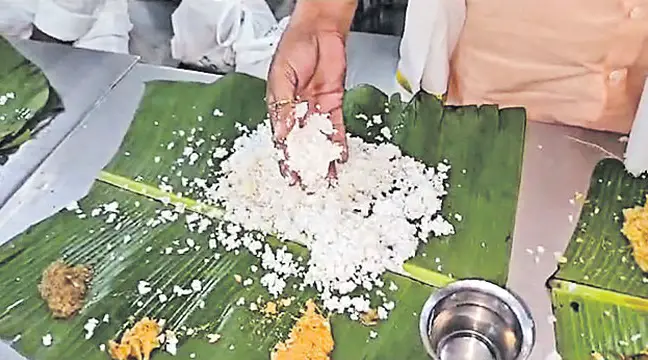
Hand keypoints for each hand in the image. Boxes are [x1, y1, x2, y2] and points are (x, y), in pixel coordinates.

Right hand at [266, 0, 356, 182]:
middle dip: (304, 164)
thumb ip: (283, 105)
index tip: (289, 175)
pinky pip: (337, 127)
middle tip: (308, 184)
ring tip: (326, 177)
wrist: (320, 30)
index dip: (285, 158)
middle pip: (301, 144)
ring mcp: (316, 108)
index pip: (281, 138)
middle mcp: (297, 110)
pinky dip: (339, 143)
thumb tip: (282, 132)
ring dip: (323, 158)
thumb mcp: (281, 76)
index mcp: (279, 106)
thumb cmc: (294, 46)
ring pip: (320, 139)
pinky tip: (341, 157)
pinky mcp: (334, 103)